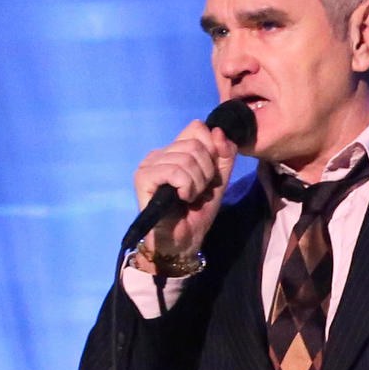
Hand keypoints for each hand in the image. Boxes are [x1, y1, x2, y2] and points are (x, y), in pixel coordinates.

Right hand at [129, 119, 242, 261]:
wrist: (183, 241)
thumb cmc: (197, 212)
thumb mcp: (219, 180)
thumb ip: (225, 155)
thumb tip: (219, 131)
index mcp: (175, 150)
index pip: (197, 127)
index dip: (211, 150)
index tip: (209, 174)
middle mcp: (159, 153)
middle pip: (195, 143)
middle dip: (206, 171)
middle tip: (197, 191)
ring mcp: (149, 164)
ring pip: (187, 158)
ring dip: (197, 183)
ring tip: (188, 197)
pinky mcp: (143, 178)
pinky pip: (175, 171)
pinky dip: (186, 187)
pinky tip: (181, 199)